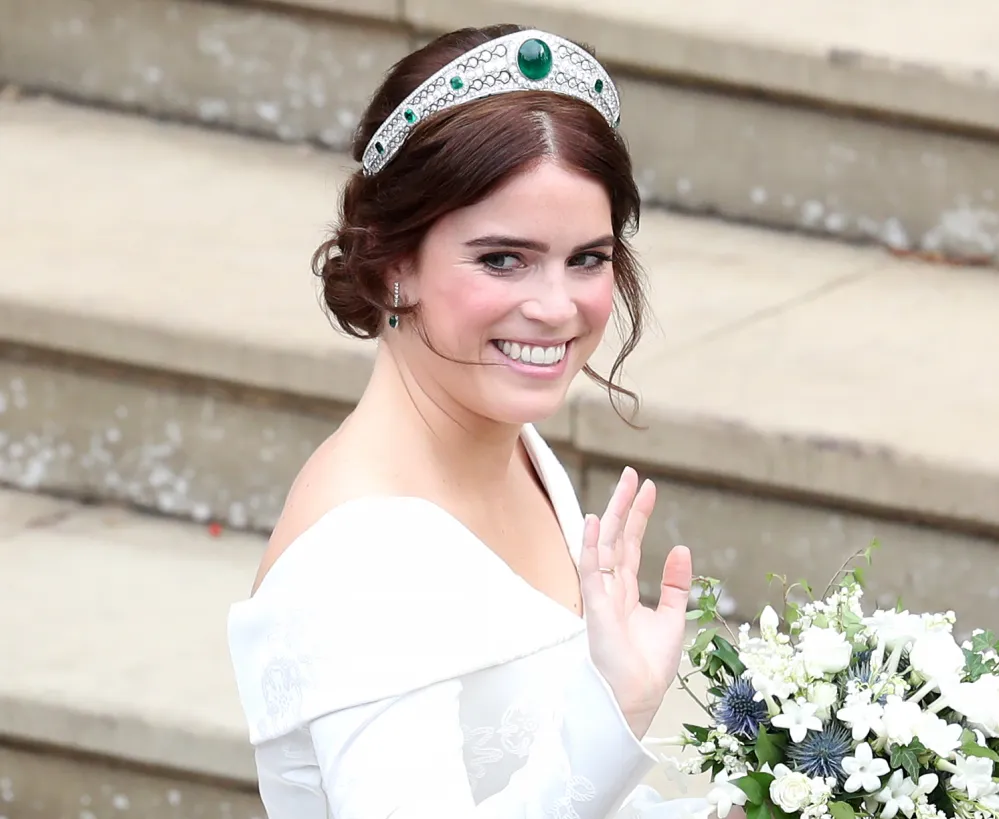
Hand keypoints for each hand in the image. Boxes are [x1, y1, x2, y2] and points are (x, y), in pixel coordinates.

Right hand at [579, 467, 691, 737]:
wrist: (638, 697)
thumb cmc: (649, 665)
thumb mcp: (671, 618)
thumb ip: (674, 585)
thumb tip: (680, 548)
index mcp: (626, 590)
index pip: (631, 544)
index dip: (639, 516)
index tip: (649, 488)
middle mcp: (611, 587)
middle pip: (616, 537)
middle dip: (625, 505)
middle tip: (633, 473)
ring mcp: (601, 595)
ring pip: (605, 545)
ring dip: (612, 514)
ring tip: (624, 484)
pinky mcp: (596, 607)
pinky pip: (591, 571)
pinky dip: (590, 545)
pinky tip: (592, 521)